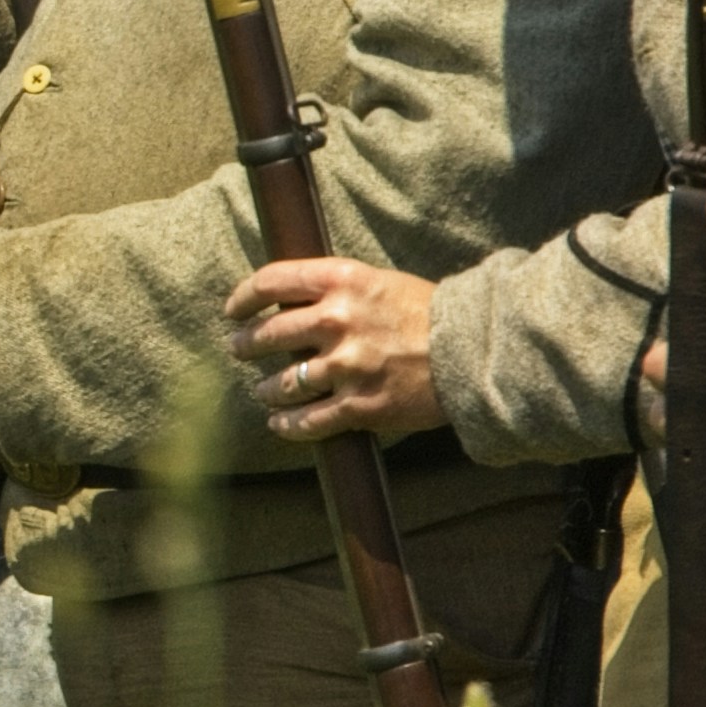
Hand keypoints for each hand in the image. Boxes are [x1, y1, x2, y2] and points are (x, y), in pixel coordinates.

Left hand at [223, 257, 441, 441]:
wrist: (472, 352)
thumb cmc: (425, 313)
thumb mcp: (378, 282)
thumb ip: (333, 288)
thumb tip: (285, 300)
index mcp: (342, 281)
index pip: (271, 282)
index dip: (244, 297)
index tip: (233, 309)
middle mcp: (338, 320)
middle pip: (268, 334)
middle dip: (246, 344)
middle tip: (239, 348)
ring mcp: (347, 366)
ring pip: (282, 382)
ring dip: (267, 389)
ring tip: (264, 390)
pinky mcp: (360, 406)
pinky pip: (308, 421)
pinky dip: (288, 425)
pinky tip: (279, 424)